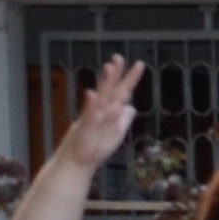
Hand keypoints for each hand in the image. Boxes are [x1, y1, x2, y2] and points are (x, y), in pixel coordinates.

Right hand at [54, 56, 143, 172]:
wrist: (78, 162)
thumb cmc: (95, 148)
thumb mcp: (116, 133)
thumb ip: (123, 119)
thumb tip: (130, 107)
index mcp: (110, 112)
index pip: (122, 92)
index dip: (131, 79)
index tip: (140, 63)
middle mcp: (101, 111)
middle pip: (111, 90)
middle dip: (115, 74)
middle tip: (119, 57)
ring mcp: (92, 118)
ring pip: (101, 98)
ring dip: (106, 83)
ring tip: (109, 68)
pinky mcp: (85, 129)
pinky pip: (89, 116)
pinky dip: (91, 105)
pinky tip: (92, 94)